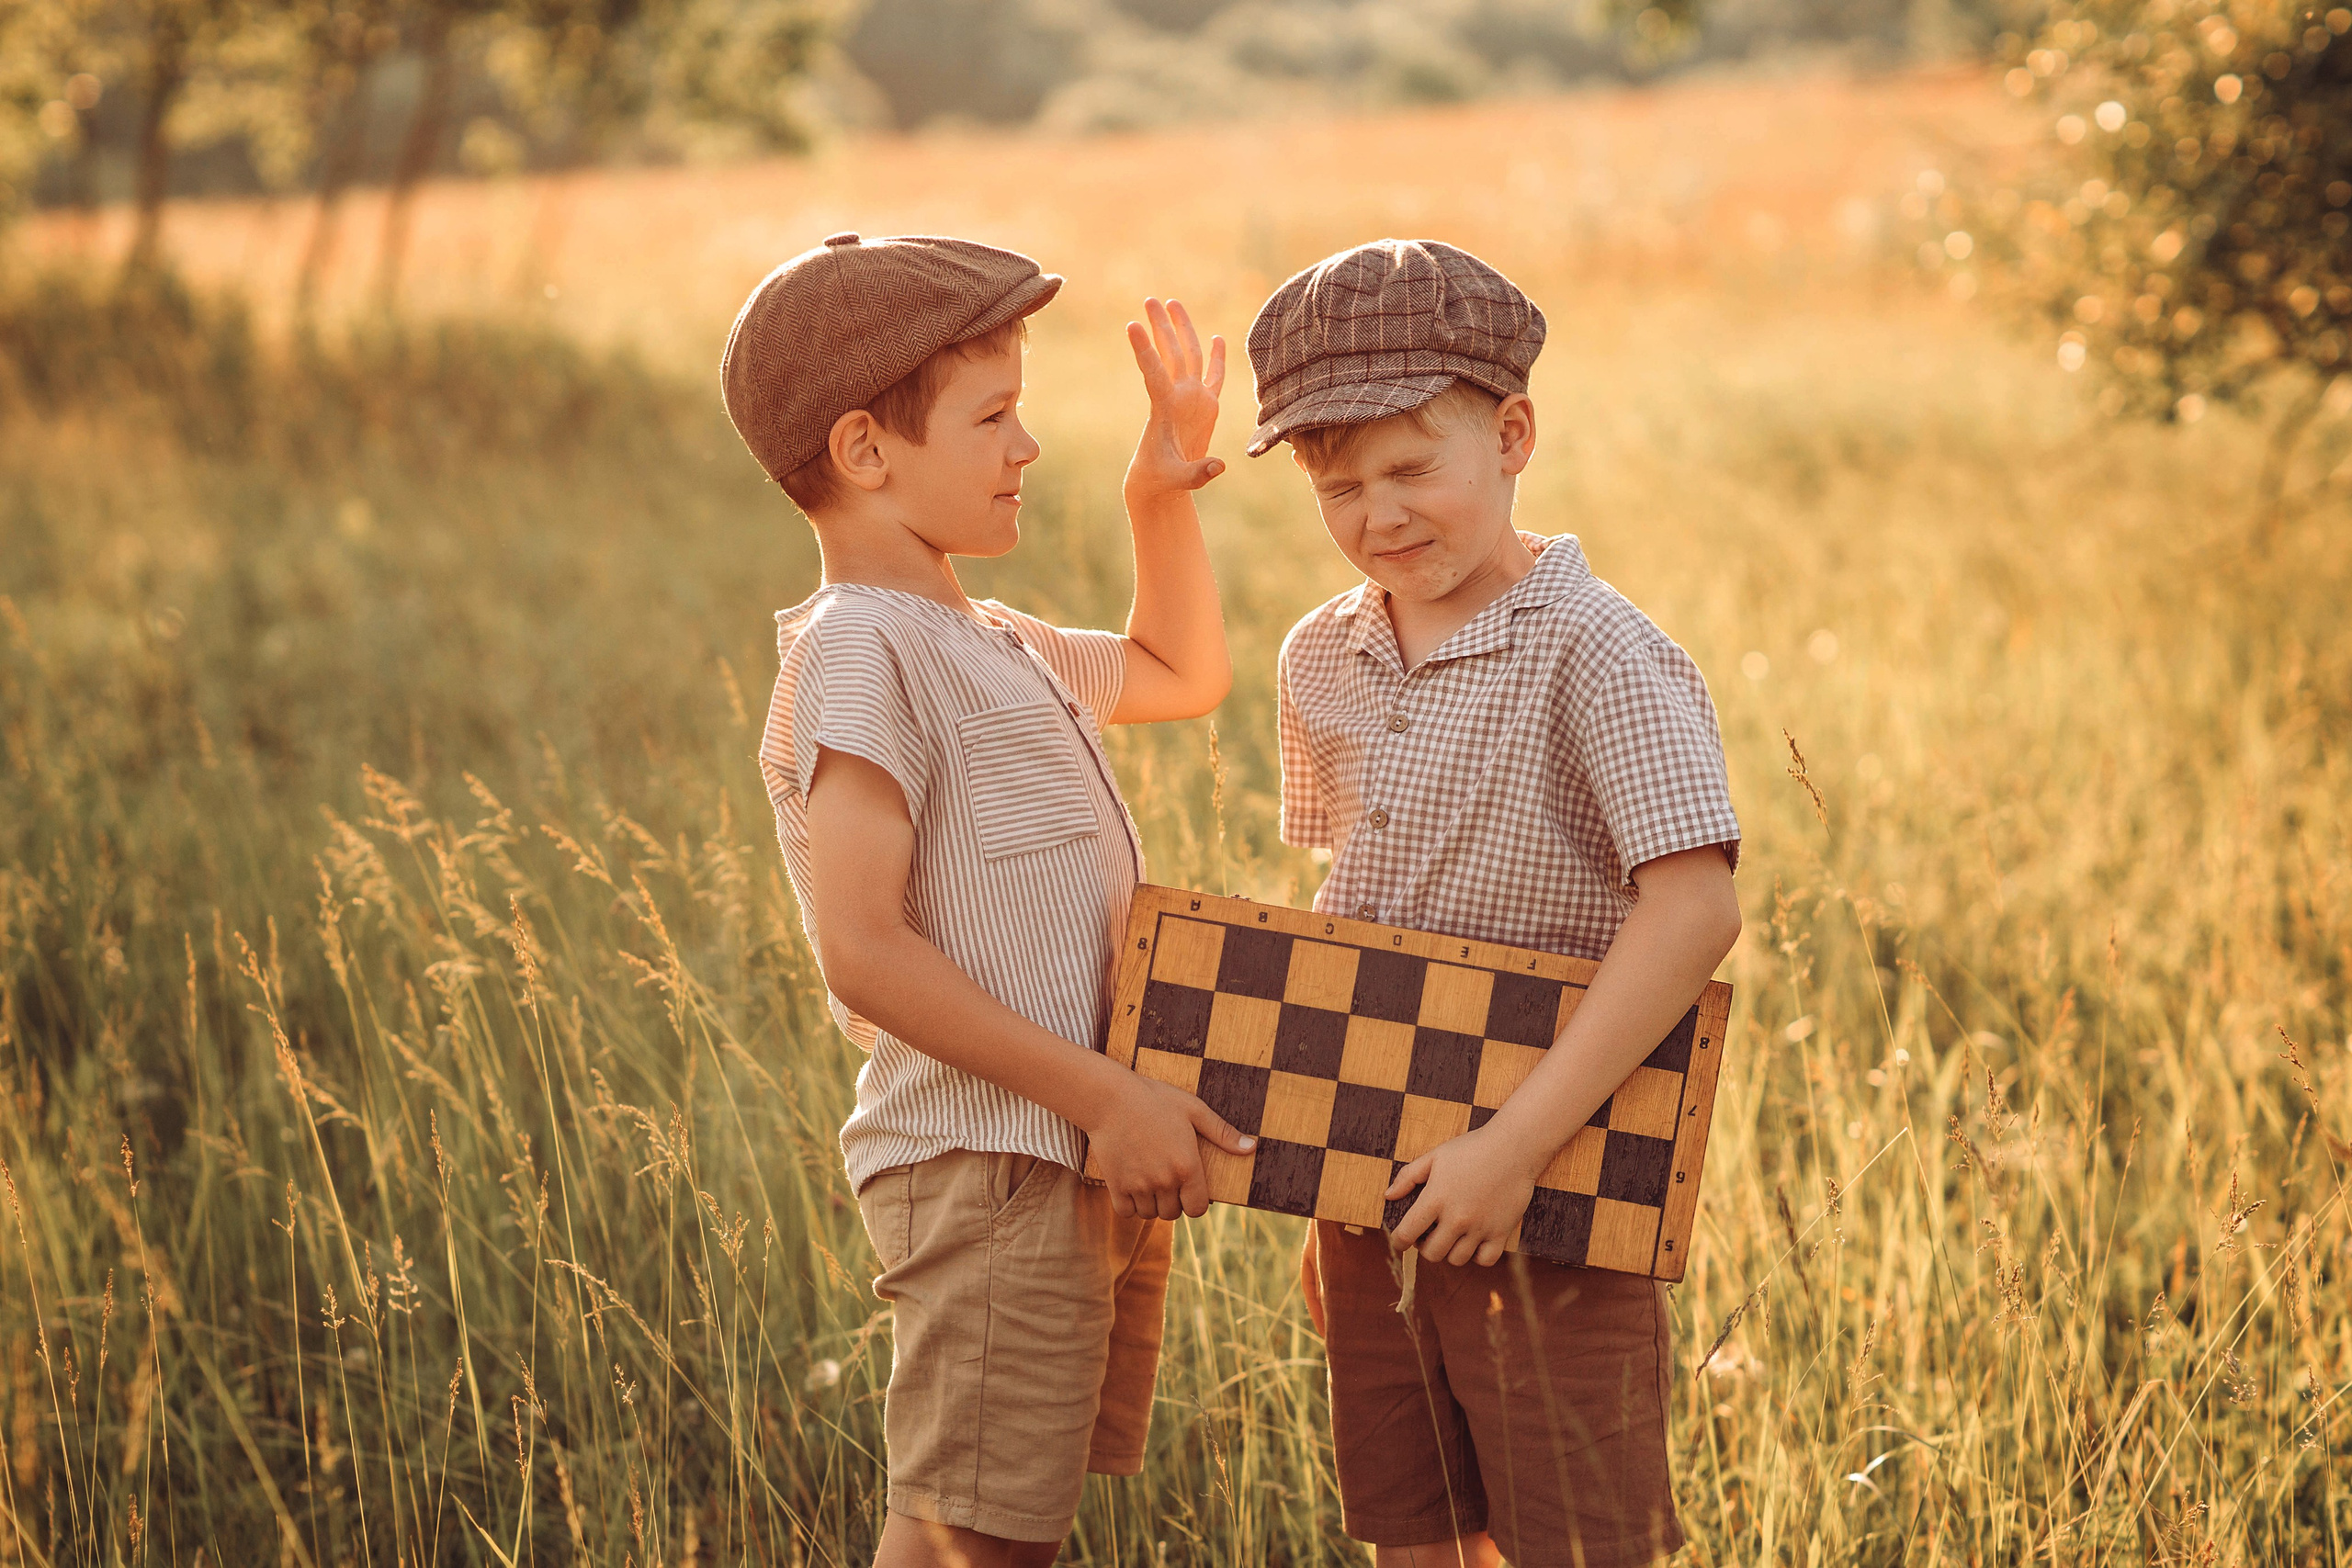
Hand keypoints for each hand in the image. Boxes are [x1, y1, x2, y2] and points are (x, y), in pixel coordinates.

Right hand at [1088, 1072, 1254, 1220]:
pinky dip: (1129, 1205)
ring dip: (1151, 1203)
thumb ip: (1222, 1132)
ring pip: (1150, 1214)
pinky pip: (1126, 1212)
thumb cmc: (1155, 1099)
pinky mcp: (1116, 1185)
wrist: (1109, 1097)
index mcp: (1187, 1166)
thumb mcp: (1193, 1110)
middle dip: (1173, 1201)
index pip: (1198, 1209)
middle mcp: (1164, 1181)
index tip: (1189, 1190)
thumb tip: (1252, 1148)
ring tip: (1149, 1180)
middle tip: (1167, 1179)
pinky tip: (1132, 1185)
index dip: (1195, 1202)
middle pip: (1173, 1214)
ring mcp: (1138, 1185)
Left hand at [1124, 297, 1225, 498]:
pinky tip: (1215, 338)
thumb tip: (1219, 466)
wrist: (1160, 483)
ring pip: (1187, 356)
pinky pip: (1212, 376)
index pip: (1154, 374)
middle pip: (1171, 353)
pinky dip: (1216, 358)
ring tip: (1171, 303)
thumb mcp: (1178, 479)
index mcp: (1165, 410)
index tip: (1131, 326)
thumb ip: (1197, 474)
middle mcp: (1178, 398)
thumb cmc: (1162, 480)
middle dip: (1162, 326)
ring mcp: (1192, 399)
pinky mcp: (1205, 407)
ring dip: (1180, 330)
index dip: (1144, 351)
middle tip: (1150, 300)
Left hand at [1386, 1123, 1541, 1266]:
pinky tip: (1474, 1242)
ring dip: (1450, 1251)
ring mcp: (1480, 1227)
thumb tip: (1388, 1196)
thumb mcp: (1435, 1156)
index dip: (1398, 1241)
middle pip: (1432, 1253)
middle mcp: (1456, 1218)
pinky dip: (1477, 1256)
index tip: (1400, 1241)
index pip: (1407, 1233)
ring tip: (1451, 1236)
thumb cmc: (1472, 1148)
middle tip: (1428, 1235)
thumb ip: (1408, 1176)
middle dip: (1424, 1247)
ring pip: (1457, 1259)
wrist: (1513, 1147)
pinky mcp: (1501, 1232)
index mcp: (1435, 1199)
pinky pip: (1485, 1260)